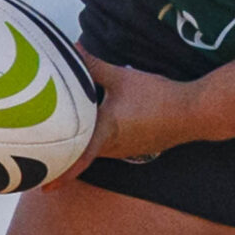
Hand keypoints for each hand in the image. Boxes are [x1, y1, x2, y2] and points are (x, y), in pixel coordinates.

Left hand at [52, 49, 204, 183]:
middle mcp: (113, 147)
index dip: (62, 172)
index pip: (79, 156)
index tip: (44, 186)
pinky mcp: (134, 147)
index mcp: (106, 132)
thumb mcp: (122, 77)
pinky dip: (95, 144)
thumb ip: (94, 65)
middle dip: (63, 158)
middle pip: (81, 155)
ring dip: (80, 150)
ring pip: (95, 152)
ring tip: (59, 146)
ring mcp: (124, 150)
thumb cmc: (157, 96)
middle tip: (41, 160)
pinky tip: (92, 132)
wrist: (192, 113)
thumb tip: (72, 49)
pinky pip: (108, 149)